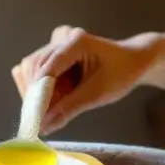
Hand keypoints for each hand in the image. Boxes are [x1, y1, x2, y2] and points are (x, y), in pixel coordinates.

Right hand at [12, 26, 153, 134]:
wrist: (133, 60)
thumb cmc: (121, 74)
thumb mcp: (98, 94)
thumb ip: (70, 108)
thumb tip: (45, 127)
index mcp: (75, 42)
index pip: (47, 69)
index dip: (38, 95)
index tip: (35, 119)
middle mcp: (61, 37)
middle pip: (33, 67)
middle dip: (34, 95)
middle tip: (40, 121)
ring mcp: (56, 42)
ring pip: (30, 68)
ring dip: (35, 92)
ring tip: (48, 111)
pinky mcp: (53, 51)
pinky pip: (36, 68)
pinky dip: (38, 87)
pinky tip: (48, 100)